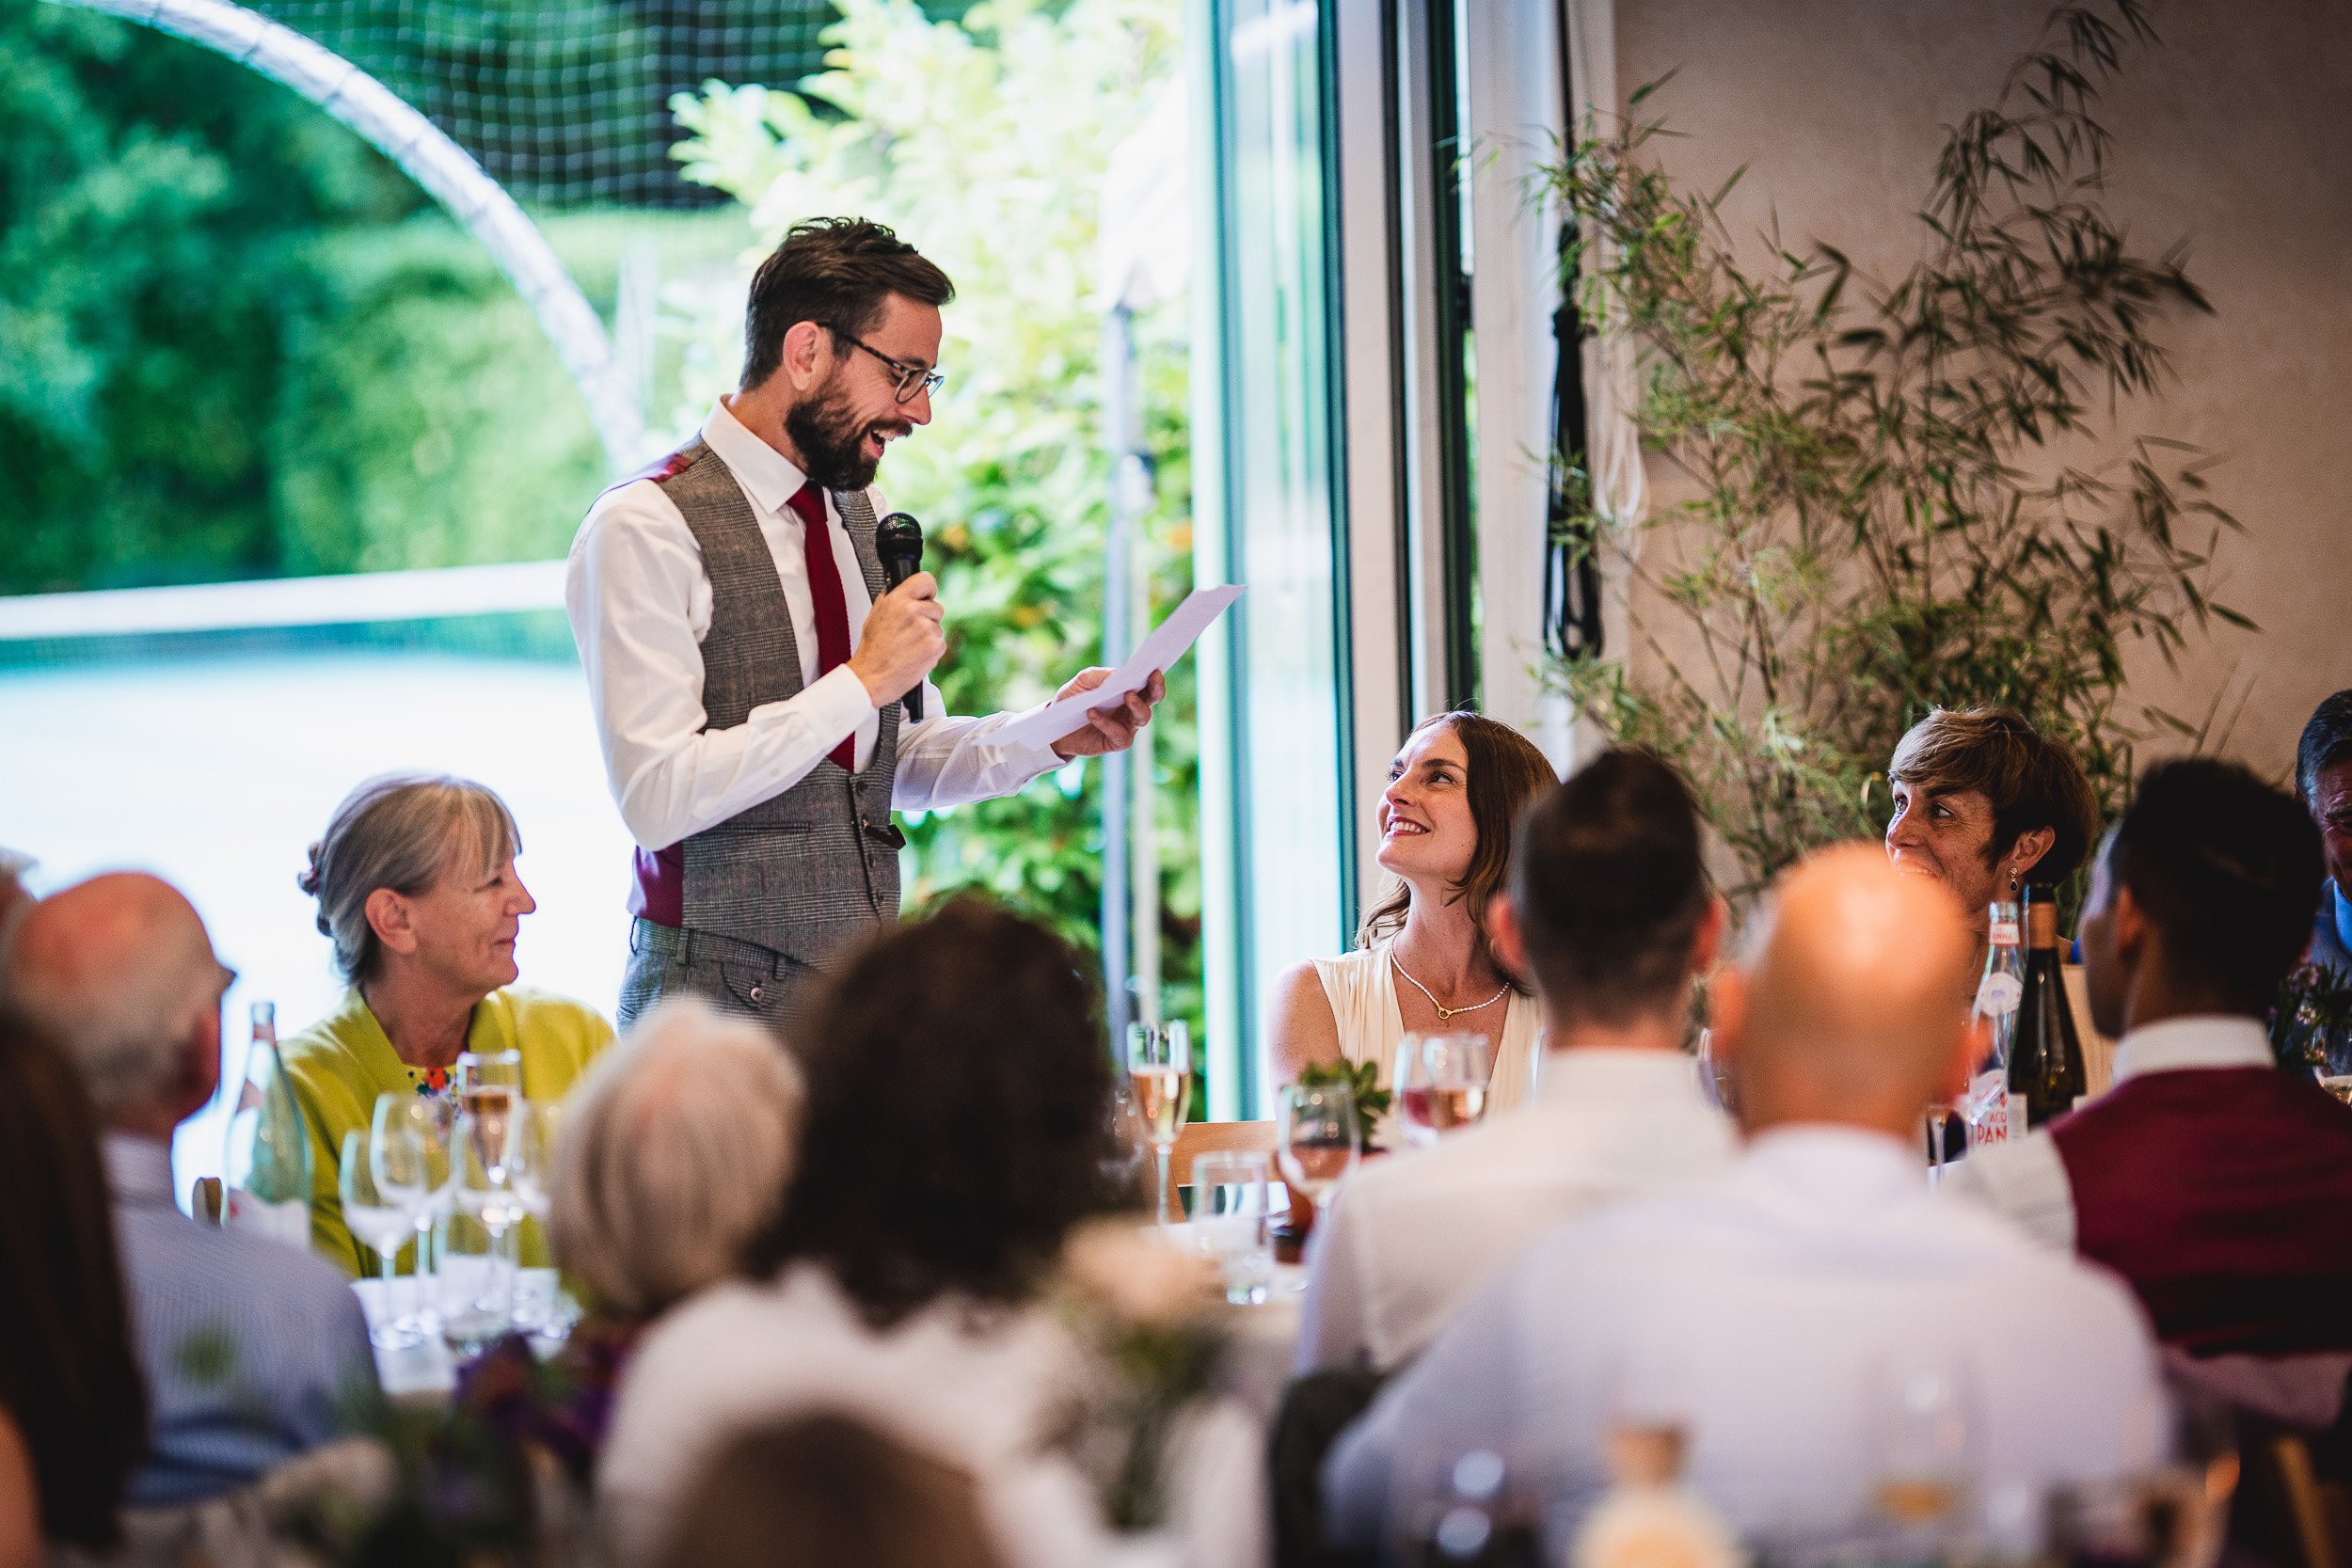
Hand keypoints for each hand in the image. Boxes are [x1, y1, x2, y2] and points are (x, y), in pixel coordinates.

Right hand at [847, 572, 945, 707]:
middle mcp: (912, 611)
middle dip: (928, 618)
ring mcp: (925, 629)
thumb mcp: (876, 615)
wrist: (872, 677)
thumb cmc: (873, 650)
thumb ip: (894, 600)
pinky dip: (931, 651)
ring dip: (928, 637)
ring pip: (938, 627)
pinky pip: (941, 644)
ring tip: (909, 647)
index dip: (928, 590)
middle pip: (937, 607)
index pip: (926, 580)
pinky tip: (915, 656)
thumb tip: (907, 590)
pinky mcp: (934, 646)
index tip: (926, 597)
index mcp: (896, 600)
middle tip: (910, 632)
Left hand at [1049, 668, 1164, 758]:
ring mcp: (1126, 727)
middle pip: (1152, 699)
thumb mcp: (1082, 681)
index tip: (1156, 668)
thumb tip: (1118, 675)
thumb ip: (1100, 676)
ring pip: (1142, 718)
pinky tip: (1092, 713)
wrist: (1055, 726)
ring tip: (1127, 695)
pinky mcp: (1115, 743)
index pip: (1148, 683)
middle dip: (1156, 688)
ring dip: (1137, 705)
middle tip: (1152, 676)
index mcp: (1128, 691)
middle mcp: (1131, 709)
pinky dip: (1106, 723)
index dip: (1155, 677)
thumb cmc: (1073, 699)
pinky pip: (1118, 733)